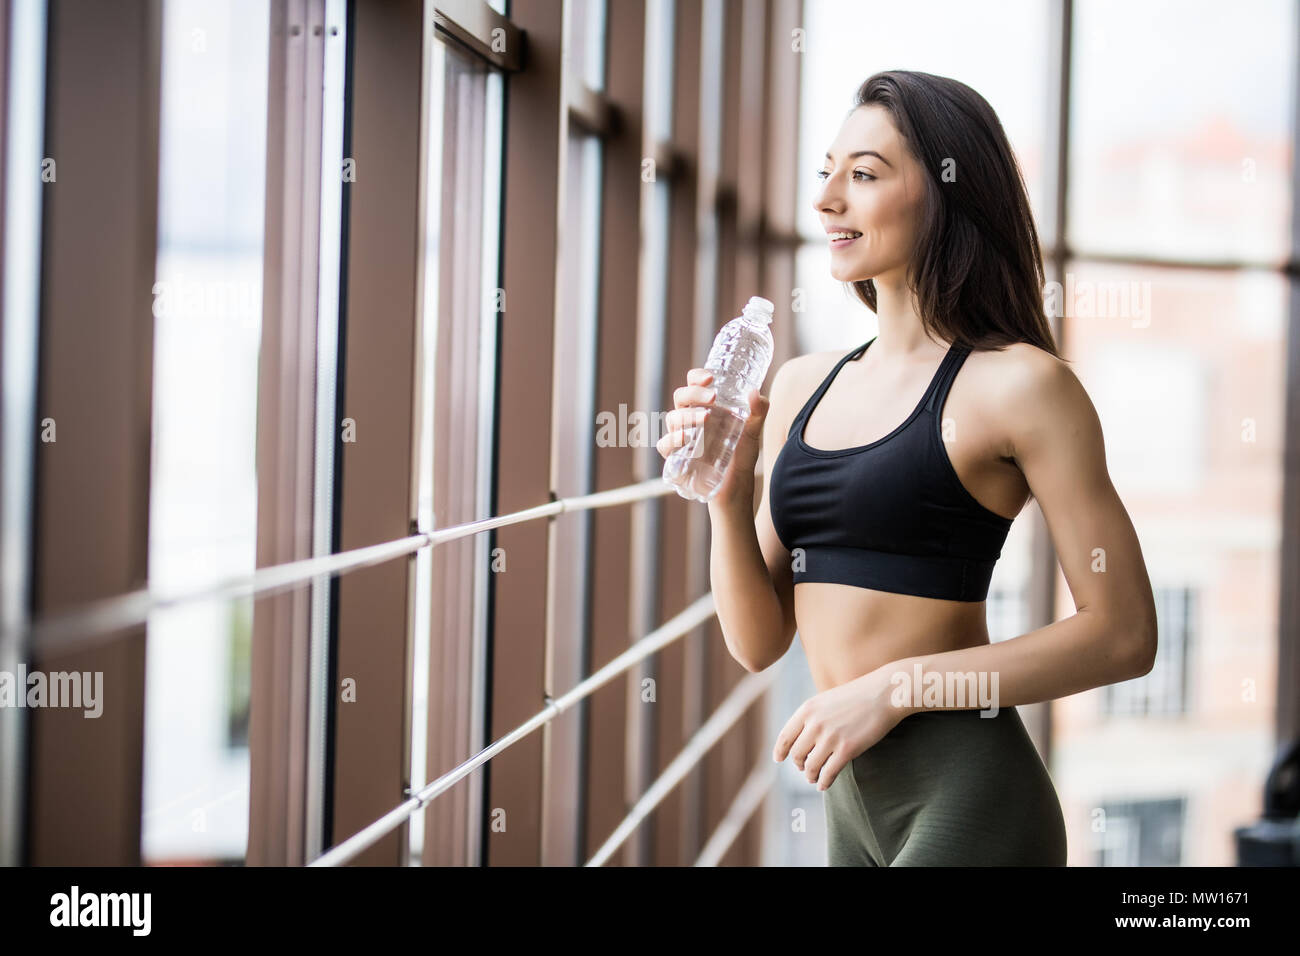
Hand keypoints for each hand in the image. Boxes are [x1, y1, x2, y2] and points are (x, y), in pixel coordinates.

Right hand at [657, 368, 768, 506]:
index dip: (696, 377)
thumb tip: (755, 392)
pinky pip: (665, 445)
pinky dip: (672, 439)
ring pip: (672, 418)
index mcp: (706, 407)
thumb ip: (758, 412)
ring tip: (706, 419)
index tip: (710, 378)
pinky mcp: (676, 457)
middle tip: (712, 397)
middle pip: (681, 397)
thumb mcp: (753, 433)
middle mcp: (690, 418)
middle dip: (694, 393)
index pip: (693, 384)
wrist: (736, 487)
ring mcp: (682, 437)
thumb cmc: (741, 456)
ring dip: (687, 415)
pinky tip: (687, 438)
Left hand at [772, 667, 910, 790]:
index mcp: (807, 709)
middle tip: (804, 769)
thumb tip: (803, 738)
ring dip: (811, 776)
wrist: (885, 693)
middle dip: (799, 765)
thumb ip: (813, 717)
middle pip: (797, 754)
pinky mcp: (847, 749)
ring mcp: (830, 737)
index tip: (779, 759)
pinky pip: (828, 773)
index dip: (780, 751)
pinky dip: (824, 782)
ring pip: (811, 766)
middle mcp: (815, 723)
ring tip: (814, 779)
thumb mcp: (827, 700)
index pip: (785, 736)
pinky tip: (824, 785)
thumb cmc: (858, 696)